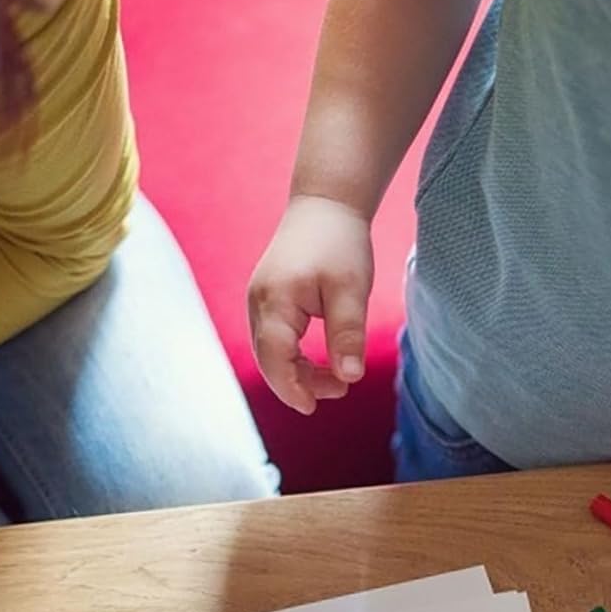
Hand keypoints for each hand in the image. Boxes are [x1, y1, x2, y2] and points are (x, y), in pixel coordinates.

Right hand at [247, 194, 374, 414]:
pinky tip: (319, 362)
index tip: (313, 407)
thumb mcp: (352, 290)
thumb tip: (349, 377)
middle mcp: (258, 303)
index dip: (291, 388)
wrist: (324, 204)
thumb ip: (348, 335)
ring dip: (297, 372)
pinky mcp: (266, 300)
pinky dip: (293, 357)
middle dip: (298, 383)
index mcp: (275, 300)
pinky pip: (273, 340)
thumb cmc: (339, 242)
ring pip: (270, 352)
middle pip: (268, 360)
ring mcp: (258, 301)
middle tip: (338, 391)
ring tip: (335, 379)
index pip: (275, 358)